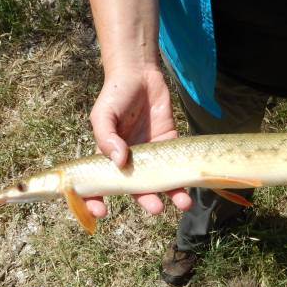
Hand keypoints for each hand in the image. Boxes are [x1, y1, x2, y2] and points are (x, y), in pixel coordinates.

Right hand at [86, 67, 191, 216]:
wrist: (139, 74)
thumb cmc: (115, 94)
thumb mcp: (103, 113)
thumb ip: (107, 136)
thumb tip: (119, 160)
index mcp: (107, 157)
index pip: (99, 185)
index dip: (96, 201)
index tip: (101, 213)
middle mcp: (129, 161)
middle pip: (136, 188)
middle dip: (146, 200)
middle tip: (155, 207)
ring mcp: (151, 154)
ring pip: (161, 180)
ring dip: (171, 193)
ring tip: (182, 203)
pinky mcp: (169, 143)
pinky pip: (177, 163)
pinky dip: (184, 175)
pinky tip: (191, 183)